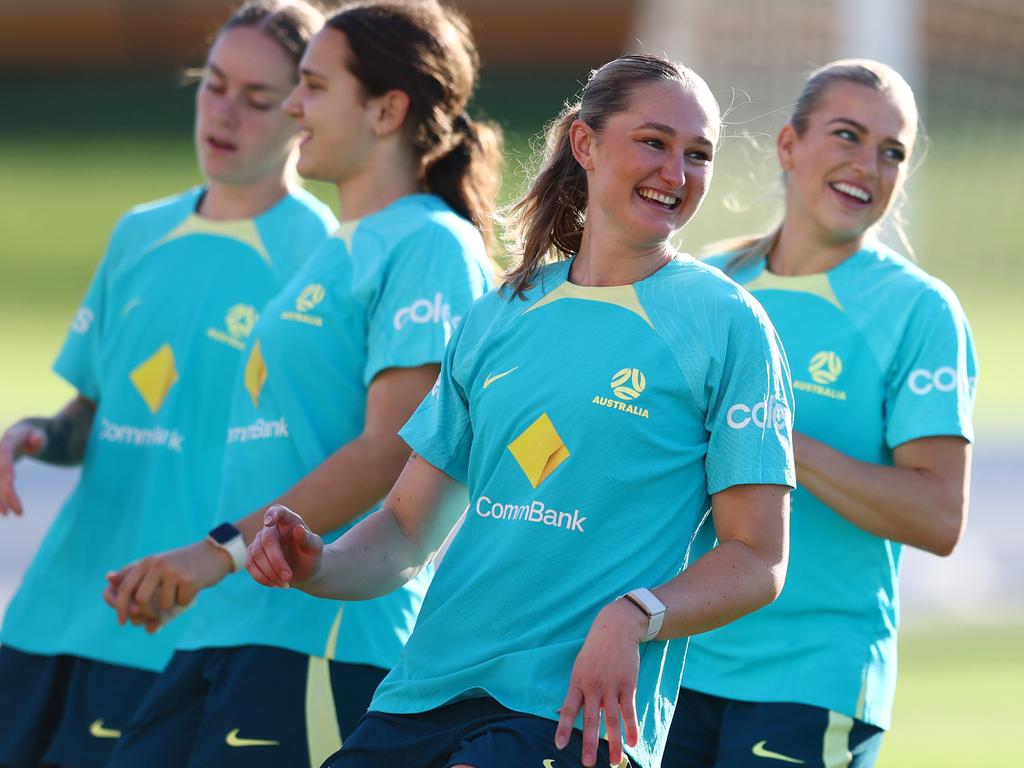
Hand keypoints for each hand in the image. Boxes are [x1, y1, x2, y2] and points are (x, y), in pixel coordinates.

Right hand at [0, 421, 46, 515]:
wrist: (22, 434)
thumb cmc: (34, 435)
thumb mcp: (40, 434)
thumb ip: (39, 438)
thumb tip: (37, 442)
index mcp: (7, 442)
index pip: (5, 458)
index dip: (6, 471)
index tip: (11, 483)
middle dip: (4, 492)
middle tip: (14, 512)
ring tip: (7, 515)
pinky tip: (2, 510)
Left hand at [103, 539, 233, 631]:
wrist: (214, 553)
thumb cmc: (184, 563)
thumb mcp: (158, 564)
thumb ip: (135, 572)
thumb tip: (108, 578)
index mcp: (148, 562)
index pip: (126, 587)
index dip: (121, 606)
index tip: (122, 621)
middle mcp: (158, 565)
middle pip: (141, 600)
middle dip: (147, 613)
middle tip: (155, 616)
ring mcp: (174, 572)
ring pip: (163, 605)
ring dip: (172, 605)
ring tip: (181, 592)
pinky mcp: (190, 580)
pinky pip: (181, 603)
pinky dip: (186, 601)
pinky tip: (193, 589)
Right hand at [247, 504, 322, 587]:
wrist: (304, 571)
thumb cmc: (311, 556)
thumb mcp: (315, 548)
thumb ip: (308, 539)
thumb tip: (299, 529)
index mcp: (289, 521)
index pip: (278, 511)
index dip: (272, 515)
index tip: (269, 522)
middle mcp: (271, 528)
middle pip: (267, 541)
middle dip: (276, 561)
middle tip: (288, 577)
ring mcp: (259, 541)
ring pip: (256, 554)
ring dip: (269, 572)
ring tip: (285, 583)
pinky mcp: (252, 555)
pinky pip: (249, 565)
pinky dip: (261, 577)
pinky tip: (275, 584)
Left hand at [555, 599, 645, 766]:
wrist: (616, 628)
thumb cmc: (595, 650)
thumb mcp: (580, 666)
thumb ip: (577, 690)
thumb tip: (565, 712)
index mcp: (577, 682)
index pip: (568, 709)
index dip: (564, 728)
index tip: (560, 745)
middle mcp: (593, 686)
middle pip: (591, 719)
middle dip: (590, 743)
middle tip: (588, 764)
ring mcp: (611, 685)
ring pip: (612, 719)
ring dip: (614, 742)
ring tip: (615, 762)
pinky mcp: (628, 684)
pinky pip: (629, 710)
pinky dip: (631, 727)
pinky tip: (633, 741)